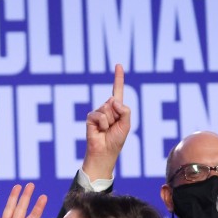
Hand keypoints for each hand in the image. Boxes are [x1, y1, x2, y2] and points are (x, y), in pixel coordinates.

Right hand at [81, 64, 130, 181]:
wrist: (104, 152)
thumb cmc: (116, 140)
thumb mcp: (127, 124)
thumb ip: (125, 110)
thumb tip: (112, 99)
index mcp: (117, 108)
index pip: (118, 90)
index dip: (118, 78)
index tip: (118, 65)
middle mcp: (107, 108)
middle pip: (114, 102)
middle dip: (117, 115)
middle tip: (113, 127)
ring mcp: (98, 112)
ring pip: (107, 109)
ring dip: (110, 121)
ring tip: (107, 130)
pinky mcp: (90, 118)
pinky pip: (99, 115)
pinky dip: (103, 124)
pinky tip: (100, 131)